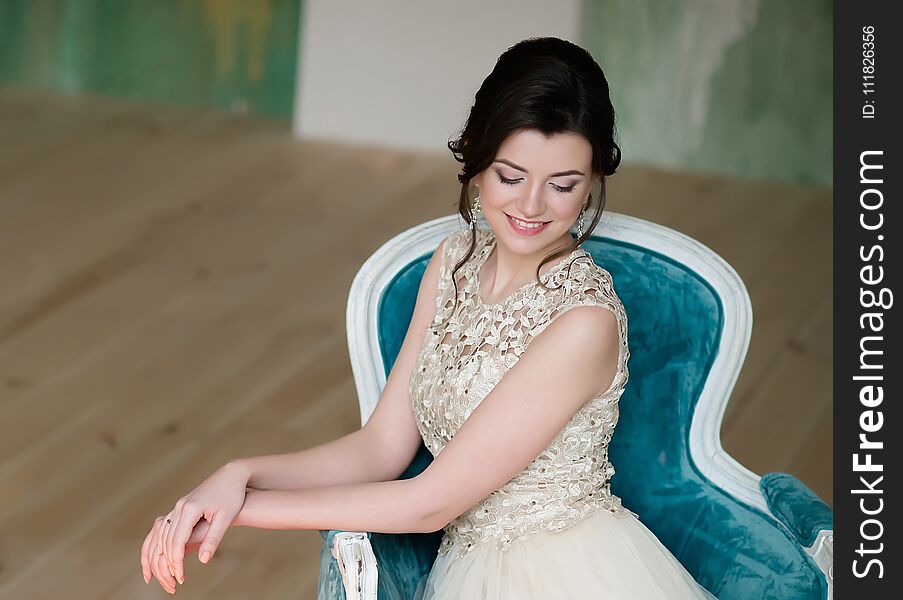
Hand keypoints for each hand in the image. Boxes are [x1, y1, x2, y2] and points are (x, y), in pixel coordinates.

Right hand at [140, 461, 248, 589]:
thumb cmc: (232, 496)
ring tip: (169, 573)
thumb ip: (213, 539)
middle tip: (174, 582)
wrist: (231, 475)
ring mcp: (179, 506)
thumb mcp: (226, 518)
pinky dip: (163, 544)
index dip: (177, 561)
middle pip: (167, 540)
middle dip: (169, 562)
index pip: (177, 541)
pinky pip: (166, 528)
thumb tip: (203, 560)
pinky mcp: (181, 507)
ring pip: (162, 534)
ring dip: (162, 554)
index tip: (181, 577)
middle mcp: (180, 507)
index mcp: (190, 509)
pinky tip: (166, 556)